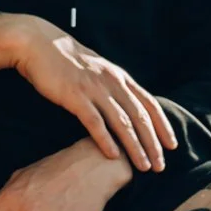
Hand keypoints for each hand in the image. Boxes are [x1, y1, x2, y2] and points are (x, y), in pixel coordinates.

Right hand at [0, 12, 177, 171]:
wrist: (39, 44)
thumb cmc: (66, 60)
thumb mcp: (97, 70)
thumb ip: (112, 86)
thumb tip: (125, 104)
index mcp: (119, 77)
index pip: (149, 104)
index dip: (162, 126)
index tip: (172, 145)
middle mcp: (112, 82)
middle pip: (140, 117)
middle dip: (153, 144)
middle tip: (160, 166)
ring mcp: (94, 89)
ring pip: (122, 122)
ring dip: (135, 147)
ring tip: (143, 166)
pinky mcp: (75, 96)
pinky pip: (94, 122)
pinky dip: (106, 140)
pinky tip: (113, 156)